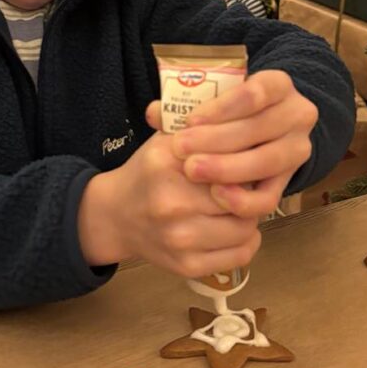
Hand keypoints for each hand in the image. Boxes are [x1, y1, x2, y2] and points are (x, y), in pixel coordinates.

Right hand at [77, 130, 261, 278]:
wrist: (115, 216)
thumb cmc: (148, 172)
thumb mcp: (164, 139)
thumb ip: (197, 122)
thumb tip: (242, 102)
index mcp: (168, 162)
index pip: (229, 158)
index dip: (247, 156)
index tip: (251, 153)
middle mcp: (171, 202)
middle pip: (241, 194)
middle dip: (251, 187)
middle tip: (250, 181)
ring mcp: (179, 238)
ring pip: (245, 227)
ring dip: (250, 216)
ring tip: (242, 204)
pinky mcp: (187, 265)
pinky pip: (239, 255)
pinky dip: (247, 241)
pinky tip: (238, 228)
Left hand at [148, 69, 316, 217]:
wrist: (258, 134)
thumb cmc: (227, 113)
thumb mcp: (213, 102)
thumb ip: (187, 104)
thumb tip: (155, 113)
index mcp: (279, 85)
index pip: (257, 91)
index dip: (223, 107)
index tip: (190, 120)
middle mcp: (297, 114)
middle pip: (260, 127)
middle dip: (218, 139)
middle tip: (182, 148)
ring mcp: (297, 149)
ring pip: (267, 161)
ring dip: (228, 167)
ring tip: (193, 170)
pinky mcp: (289, 181)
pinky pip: (270, 196)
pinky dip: (244, 198)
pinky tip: (217, 194)